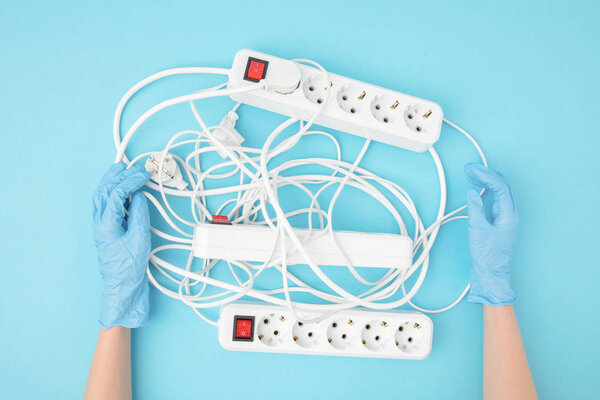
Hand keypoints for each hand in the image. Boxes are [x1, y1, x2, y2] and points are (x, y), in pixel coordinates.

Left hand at [92, 162, 150, 327]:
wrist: (123, 289)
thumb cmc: (130, 268)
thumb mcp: (140, 239)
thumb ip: (140, 214)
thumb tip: (139, 196)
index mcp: (105, 223)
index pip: (116, 193)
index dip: (130, 180)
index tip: (144, 173)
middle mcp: (99, 223)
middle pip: (104, 190)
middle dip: (118, 175)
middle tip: (133, 166)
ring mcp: (101, 227)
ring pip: (102, 196)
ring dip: (112, 181)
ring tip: (123, 170)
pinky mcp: (108, 231)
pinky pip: (106, 205)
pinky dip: (114, 192)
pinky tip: (124, 191)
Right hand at [464, 163, 518, 305]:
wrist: (491, 273)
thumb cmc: (487, 255)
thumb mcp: (478, 231)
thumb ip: (475, 209)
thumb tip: (472, 192)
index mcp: (509, 214)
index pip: (500, 186)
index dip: (485, 175)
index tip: (471, 170)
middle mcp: (509, 213)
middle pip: (501, 186)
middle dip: (485, 174)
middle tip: (469, 168)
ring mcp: (504, 216)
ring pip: (498, 191)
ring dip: (485, 181)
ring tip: (471, 174)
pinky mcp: (497, 220)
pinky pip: (493, 199)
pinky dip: (484, 191)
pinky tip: (475, 187)